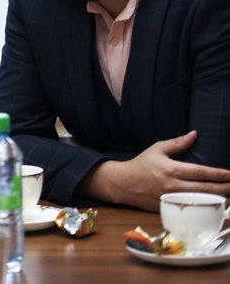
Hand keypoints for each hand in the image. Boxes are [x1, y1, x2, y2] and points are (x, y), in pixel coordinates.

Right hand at [81, 130, 229, 210]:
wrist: (124, 183)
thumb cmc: (142, 164)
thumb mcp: (157, 149)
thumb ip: (177, 143)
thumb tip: (194, 134)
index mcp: (171, 169)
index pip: (200, 172)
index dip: (218, 174)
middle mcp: (173, 185)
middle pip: (205, 189)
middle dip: (224, 188)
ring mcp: (172, 199)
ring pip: (201, 202)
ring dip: (218, 199)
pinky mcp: (169, 208)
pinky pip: (191, 209)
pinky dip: (204, 207)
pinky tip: (214, 205)